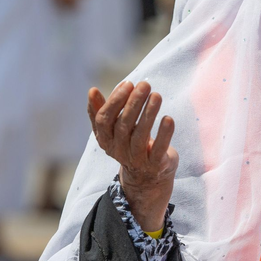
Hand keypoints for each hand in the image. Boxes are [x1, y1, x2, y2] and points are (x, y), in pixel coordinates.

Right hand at [87, 81, 177, 231]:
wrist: (148, 177)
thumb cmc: (131, 143)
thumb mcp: (115, 129)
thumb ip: (102, 111)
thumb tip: (92, 90)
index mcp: (106, 140)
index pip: (104, 120)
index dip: (115, 101)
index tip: (128, 83)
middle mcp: (118, 151)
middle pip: (123, 125)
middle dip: (133, 103)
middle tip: (145, 84)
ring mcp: (136, 160)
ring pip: (140, 136)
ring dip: (149, 114)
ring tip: (157, 95)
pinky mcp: (155, 165)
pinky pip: (159, 149)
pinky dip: (164, 134)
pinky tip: (168, 118)